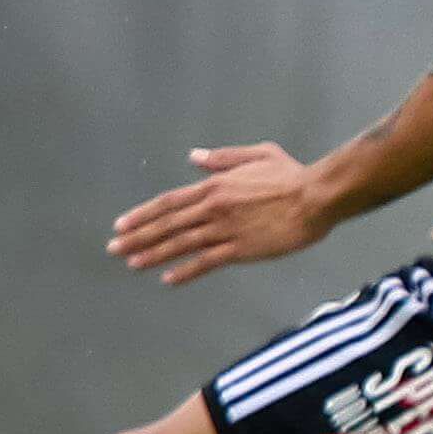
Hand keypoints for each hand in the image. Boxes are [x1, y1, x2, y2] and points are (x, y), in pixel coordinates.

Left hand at [109, 143, 329, 285]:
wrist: (318, 197)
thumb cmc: (292, 175)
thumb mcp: (258, 154)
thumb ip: (223, 158)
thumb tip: (194, 158)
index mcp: (214, 186)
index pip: (169, 202)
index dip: (142, 215)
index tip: (121, 225)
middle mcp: (213, 208)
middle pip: (167, 225)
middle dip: (138, 237)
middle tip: (114, 249)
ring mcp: (225, 230)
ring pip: (180, 244)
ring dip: (153, 254)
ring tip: (132, 263)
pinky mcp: (241, 249)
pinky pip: (206, 262)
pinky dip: (185, 271)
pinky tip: (168, 279)